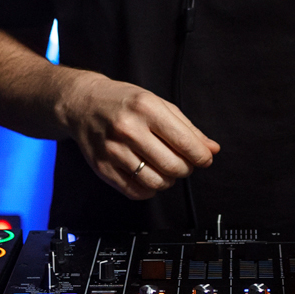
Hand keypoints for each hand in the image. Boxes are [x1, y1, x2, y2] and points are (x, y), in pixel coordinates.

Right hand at [56, 72, 218, 199]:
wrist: (83, 104)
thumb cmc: (123, 102)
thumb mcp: (157, 104)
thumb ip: (187, 128)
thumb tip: (211, 149)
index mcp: (146, 108)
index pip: (184, 142)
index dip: (201, 156)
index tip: (205, 159)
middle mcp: (128, 129)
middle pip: (172, 166)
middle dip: (186, 169)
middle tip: (184, 163)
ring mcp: (113, 150)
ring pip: (156, 182)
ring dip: (168, 180)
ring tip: (166, 169)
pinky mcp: (103, 168)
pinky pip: (136, 191)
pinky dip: (149, 189)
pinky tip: (149, 176)